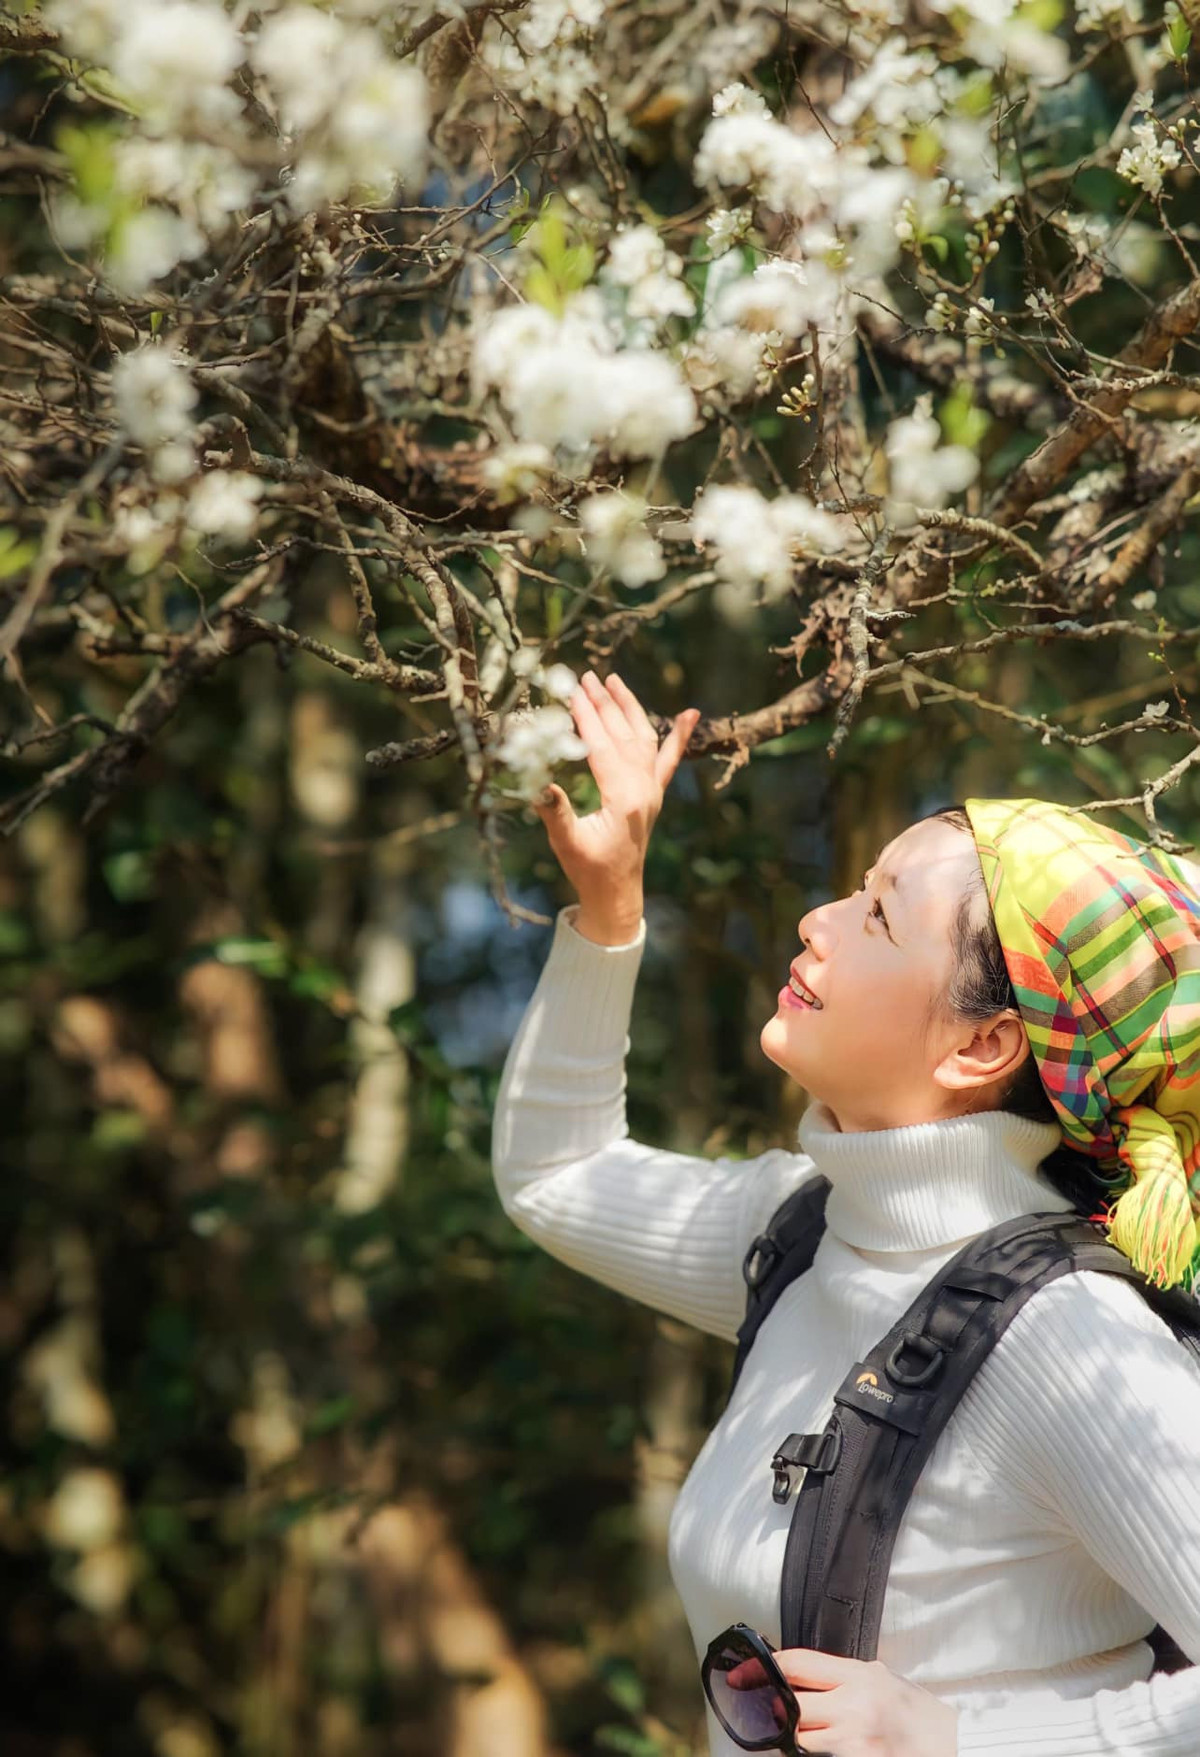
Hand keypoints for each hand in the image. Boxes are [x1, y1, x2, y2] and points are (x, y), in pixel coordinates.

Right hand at [532, 669, 699, 920]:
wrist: (617, 894)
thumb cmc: (589, 870)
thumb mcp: (567, 843)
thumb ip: (556, 812)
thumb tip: (539, 784)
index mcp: (624, 799)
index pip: (603, 747)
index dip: (586, 718)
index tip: (571, 691)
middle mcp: (644, 789)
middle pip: (624, 735)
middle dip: (604, 703)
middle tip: (586, 676)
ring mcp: (653, 790)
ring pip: (645, 738)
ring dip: (630, 707)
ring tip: (614, 680)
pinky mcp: (655, 794)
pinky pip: (670, 759)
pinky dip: (679, 735)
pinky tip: (690, 713)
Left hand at [731, 1648, 958, 1756]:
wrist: (952, 1744)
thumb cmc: (915, 1709)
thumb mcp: (881, 1676)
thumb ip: (843, 1674)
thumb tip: (803, 1674)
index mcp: (857, 1675)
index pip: (797, 1665)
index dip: (762, 1668)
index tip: (740, 1674)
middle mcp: (853, 1706)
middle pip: (792, 1706)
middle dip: (776, 1708)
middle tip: (768, 1707)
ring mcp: (855, 1741)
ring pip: (802, 1738)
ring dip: (797, 1734)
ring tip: (808, 1727)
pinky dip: (818, 1751)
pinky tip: (826, 1743)